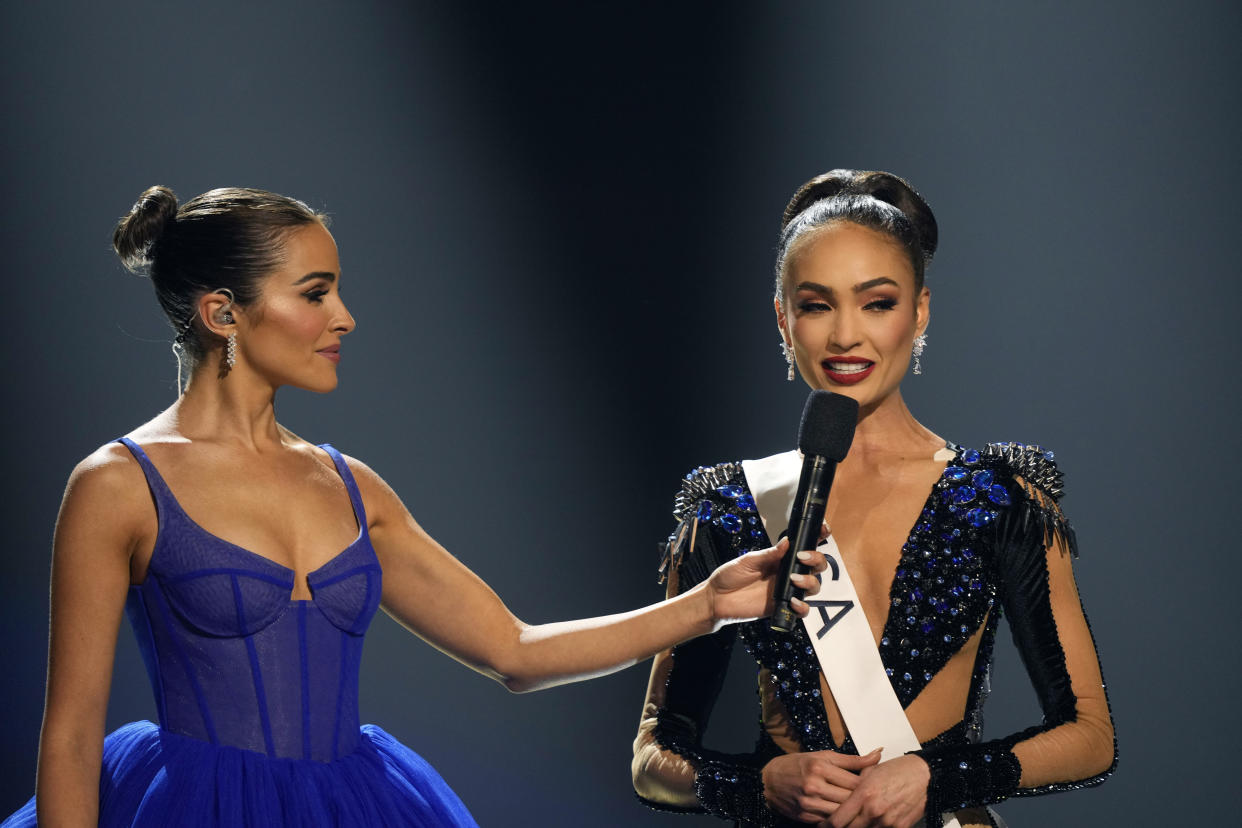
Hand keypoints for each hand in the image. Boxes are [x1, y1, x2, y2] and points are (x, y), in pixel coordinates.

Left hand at [705, 526, 828, 625]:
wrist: (716, 598)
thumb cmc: (730, 576)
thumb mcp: (748, 560)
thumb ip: (769, 554)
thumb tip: (787, 541)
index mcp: (781, 559)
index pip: (805, 547)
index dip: (818, 538)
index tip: (823, 530)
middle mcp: (788, 574)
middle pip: (816, 567)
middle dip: (817, 560)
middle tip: (802, 557)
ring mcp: (787, 591)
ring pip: (814, 586)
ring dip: (810, 581)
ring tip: (795, 579)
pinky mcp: (782, 607)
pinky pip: (802, 610)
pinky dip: (803, 607)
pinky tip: (793, 602)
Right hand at [762, 749, 881, 822]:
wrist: (768, 782)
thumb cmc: (798, 765)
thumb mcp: (823, 756)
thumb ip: (852, 760)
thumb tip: (878, 754)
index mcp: (819, 767)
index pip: (855, 781)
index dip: (870, 785)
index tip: (878, 785)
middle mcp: (814, 786)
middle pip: (850, 798)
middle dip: (864, 800)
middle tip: (875, 799)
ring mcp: (809, 804)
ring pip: (842, 813)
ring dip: (854, 812)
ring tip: (863, 808)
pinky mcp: (806, 817)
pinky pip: (830, 822)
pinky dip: (840, 819)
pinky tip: (847, 815)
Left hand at [828, 753, 928, 827]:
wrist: (925, 776)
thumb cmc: (898, 771)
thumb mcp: (870, 772)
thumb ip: (853, 785)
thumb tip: (838, 794)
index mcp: (864, 794)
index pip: (838, 820)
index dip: (826, 826)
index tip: (822, 825)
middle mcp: (874, 811)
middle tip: (833, 826)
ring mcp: (887, 822)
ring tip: (853, 823)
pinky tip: (870, 823)